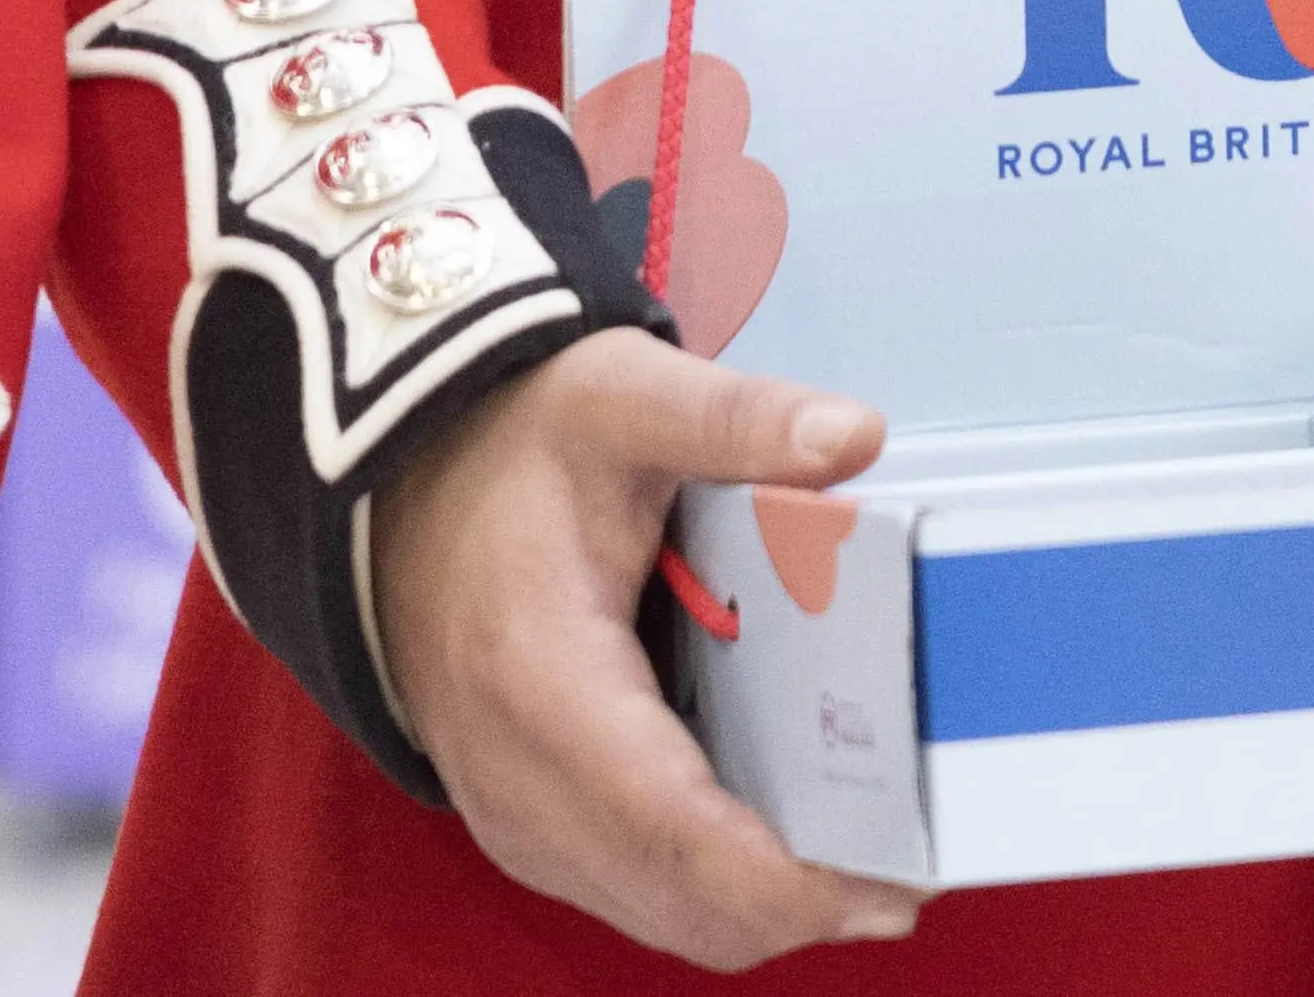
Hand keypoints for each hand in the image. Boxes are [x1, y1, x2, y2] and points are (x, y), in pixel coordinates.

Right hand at [369, 328, 921, 967]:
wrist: (397, 484)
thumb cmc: (510, 444)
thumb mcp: (622, 398)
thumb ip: (739, 419)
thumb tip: (856, 435)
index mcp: (542, 680)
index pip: (669, 823)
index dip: (783, 875)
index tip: (891, 879)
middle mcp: (515, 778)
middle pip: (678, 898)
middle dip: (803, 906)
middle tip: (917, 868)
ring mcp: (512, 816)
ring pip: (660, 915)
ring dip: (766, 910)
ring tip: (877, 861)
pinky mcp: (524, 825)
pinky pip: (634, 894)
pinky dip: (719, 894)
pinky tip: (795, 848)